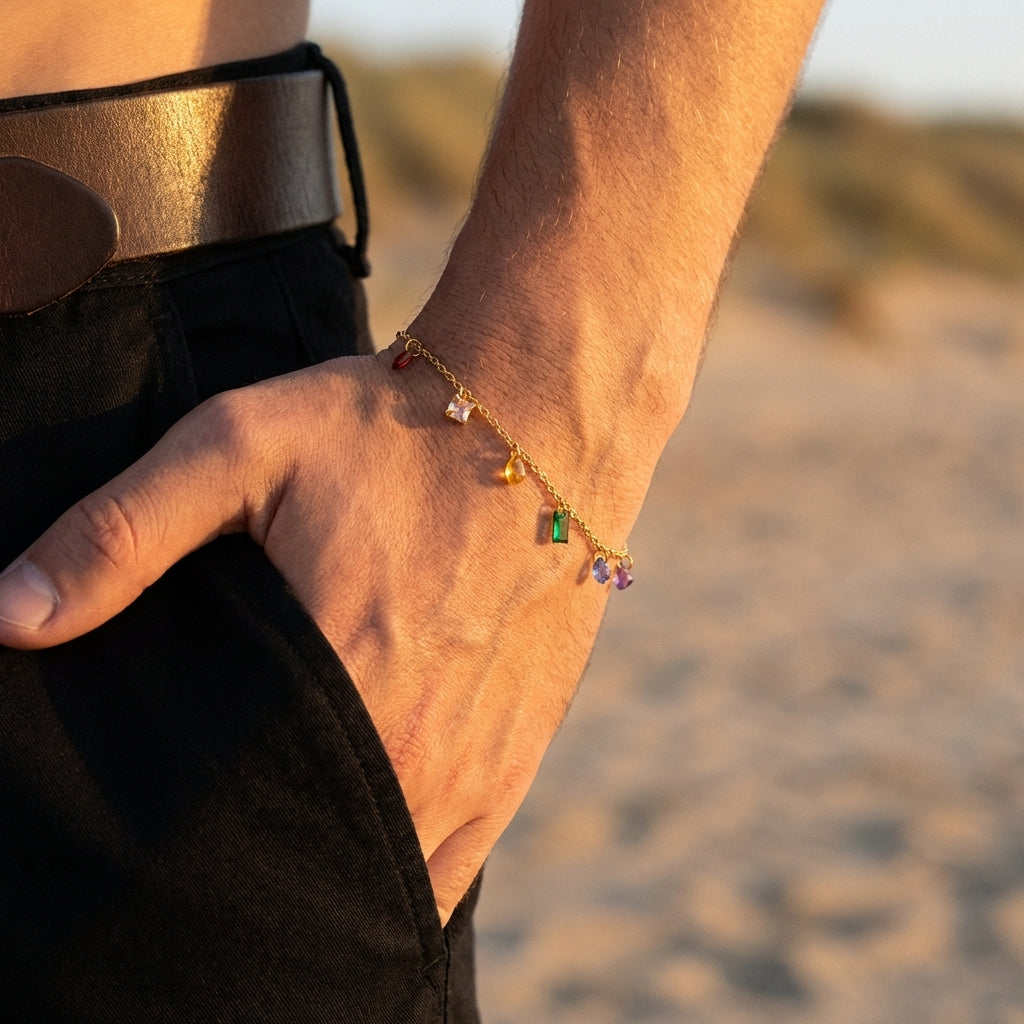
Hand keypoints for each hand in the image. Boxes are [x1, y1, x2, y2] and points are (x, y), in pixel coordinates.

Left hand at [0, 348, 613, 923]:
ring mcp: (475, 763)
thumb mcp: (239, 447)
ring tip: (278, 863)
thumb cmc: (389, 428)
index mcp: (336, 682)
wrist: (542, 419)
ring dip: (324, 881)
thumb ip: (121, 535)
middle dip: (249, 869)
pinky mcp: (521, 753)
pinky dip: (399, 882)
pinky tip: (360, 865)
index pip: (229, 821)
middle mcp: (410, 748)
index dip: (184, 841)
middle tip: (214, 843)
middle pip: (305, 863)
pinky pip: (452, 868)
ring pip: (378, 881)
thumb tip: (7, 616)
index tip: (157, 835)